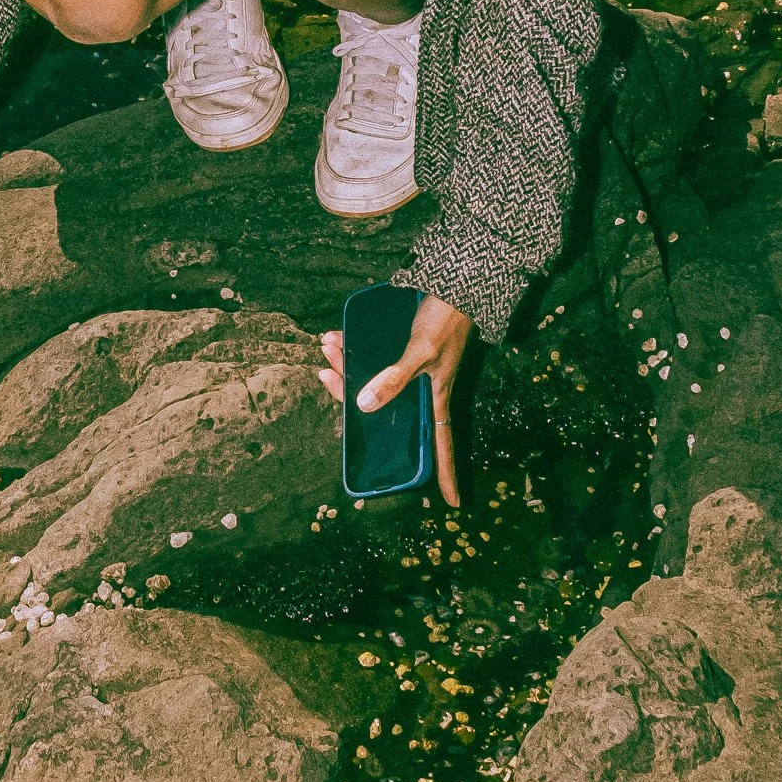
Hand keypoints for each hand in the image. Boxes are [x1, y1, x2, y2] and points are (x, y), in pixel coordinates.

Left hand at [319, 294, 472, 506]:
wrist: (455, 279)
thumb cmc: (447, 318)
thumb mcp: (420, 352)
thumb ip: (394, 380)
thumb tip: (364, 407)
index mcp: (434, 397)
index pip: (441, 445)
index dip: (445, 473)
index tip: (451, 502)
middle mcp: (422, 389)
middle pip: (384, 409)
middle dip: (350, 396)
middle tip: (325, 376)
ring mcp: (411, 370)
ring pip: (371, 381)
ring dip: (345, 367)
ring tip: (327, 346)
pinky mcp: (403, 349)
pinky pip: (372, 359)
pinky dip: (353, 351)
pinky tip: (337, 338)